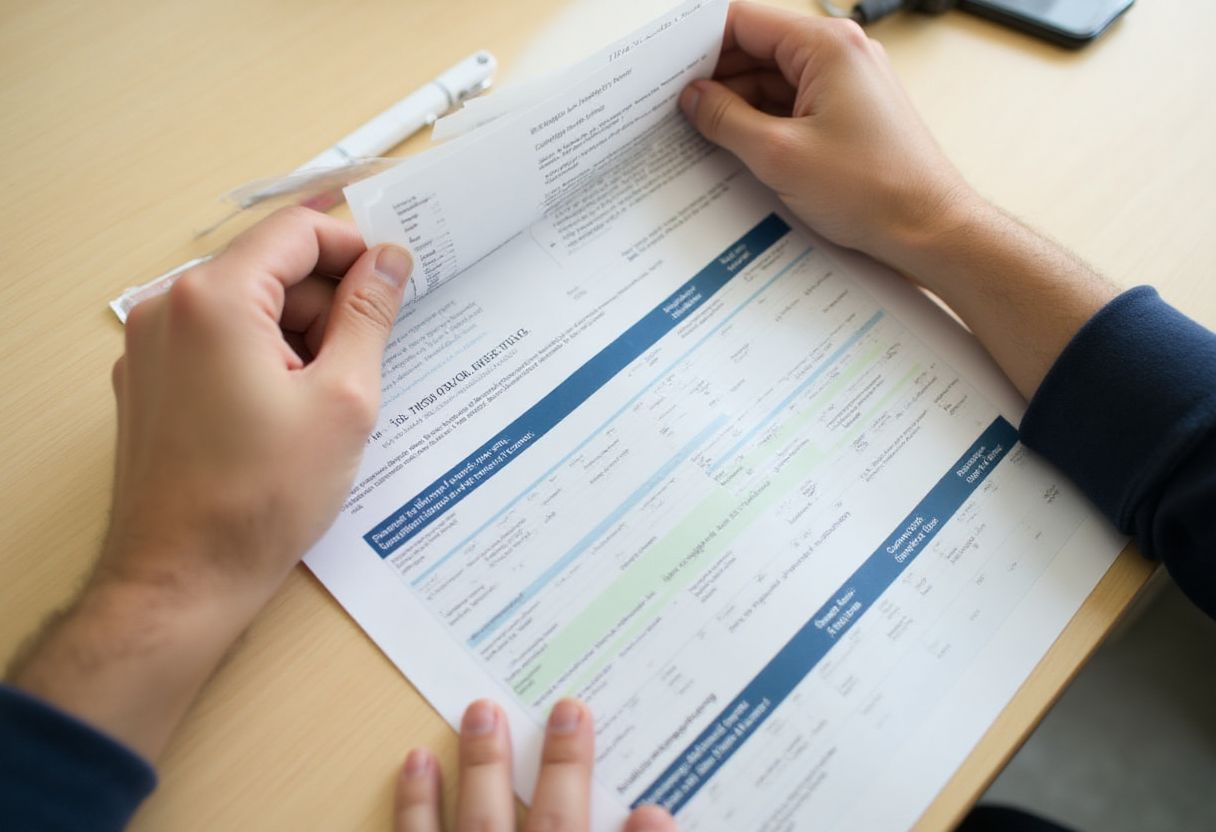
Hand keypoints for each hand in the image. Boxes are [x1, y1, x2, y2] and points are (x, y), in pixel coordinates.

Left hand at [106, 206, 410, 609]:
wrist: (182, 578)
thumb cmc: (263, 496)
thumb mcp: (343, 399)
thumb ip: (368, 315)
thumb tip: (390, 260)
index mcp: (215, 299)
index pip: (297, 231)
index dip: (355, 249)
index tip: (392, 287)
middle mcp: (168, 308)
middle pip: (269, 268)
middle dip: (326, 304)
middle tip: (365, 364)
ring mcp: (150, 347)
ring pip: (245, 308)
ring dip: (296, 337)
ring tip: (325, 405)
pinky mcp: (148, 383)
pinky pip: (217, 343)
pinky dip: (261, 360)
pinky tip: (289, 417)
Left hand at [394, 699, 676, 831]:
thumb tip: (655, 814)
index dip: (623, 807)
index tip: (634, 770)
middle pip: (551, 825)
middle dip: (562, 767)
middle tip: (566, 708)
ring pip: (477, 824)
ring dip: (482, 767)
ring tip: (483, 712)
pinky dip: (413, 805)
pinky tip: (415, 762)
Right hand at [682, 3, 1116, 399]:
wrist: (930, 228)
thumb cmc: (873, 190)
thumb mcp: (778, 155)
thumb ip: (725, 119)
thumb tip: (692, 98)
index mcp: (825, 46)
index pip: (744, 22)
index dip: (699, 46)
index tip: (667, 72)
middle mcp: (841, 53)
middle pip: (758, 50)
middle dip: (716, 80)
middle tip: (676, 111)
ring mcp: (848, 83)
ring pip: (774, 81)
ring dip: (739, 107)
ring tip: (704, 137)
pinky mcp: (851, 113)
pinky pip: (795, 105)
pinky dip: (765, 123)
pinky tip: (740, 150)